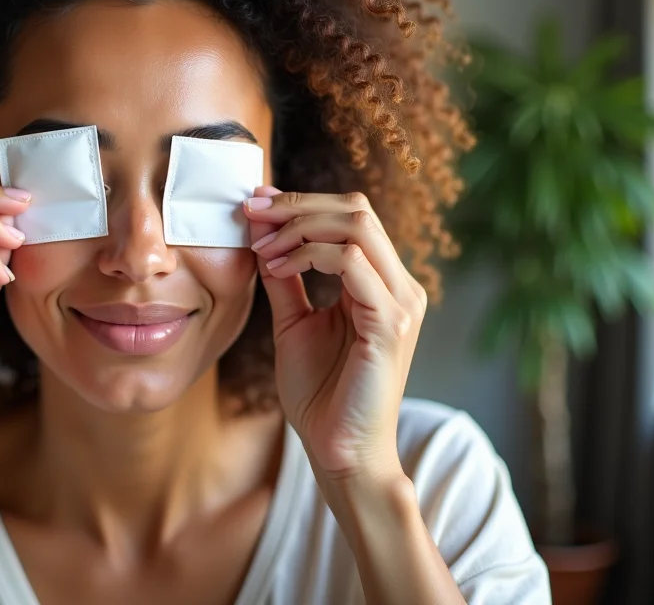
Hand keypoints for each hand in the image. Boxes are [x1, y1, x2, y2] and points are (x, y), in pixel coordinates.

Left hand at [243, 187, 427, 482]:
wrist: (339, 451)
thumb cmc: (320, 395)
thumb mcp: (294, 322)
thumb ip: (286, 279)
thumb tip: (262, 237)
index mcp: (382, 284)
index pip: (351, 217)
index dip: (301, 202)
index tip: (254, 204)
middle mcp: (400, 287)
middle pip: (357, 210)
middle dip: (297, 205)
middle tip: (252, 212)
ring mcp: (401, 303)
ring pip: (356, 226)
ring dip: (299, 226)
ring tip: (262, 245)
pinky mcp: (390, 324)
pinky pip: (351, 263)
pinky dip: (309, 255)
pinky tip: (278, 268)